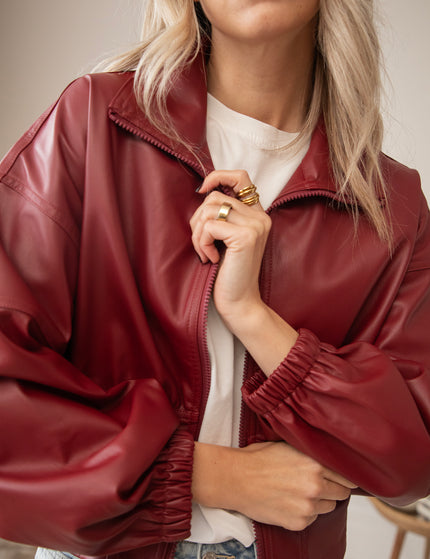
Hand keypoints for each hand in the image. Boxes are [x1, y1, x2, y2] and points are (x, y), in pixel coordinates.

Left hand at [190, 169, 270, 321]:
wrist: (240, 302)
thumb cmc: (228, 273)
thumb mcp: (225, 238)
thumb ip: (222, 215)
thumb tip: (202, 192)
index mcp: (257, 215)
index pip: (241, 176)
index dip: (217, 176)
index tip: (201, 190)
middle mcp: (260, 217)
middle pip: (215, 196)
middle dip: (198, 219)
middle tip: (200, 242)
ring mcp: (255, 225)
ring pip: (210, 209)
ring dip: (198, 233)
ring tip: (205, 252)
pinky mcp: (245, 237)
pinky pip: (210, 226)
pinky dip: (202, 243)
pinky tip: (211, 259)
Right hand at [192, 441, 355, 530]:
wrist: (237, 479)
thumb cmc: (259, 459)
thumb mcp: (289, 446)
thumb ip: (312, 454)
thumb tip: (331, 458)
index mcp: (315, 465)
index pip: (347, 477)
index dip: (344, 476)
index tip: (341, 477)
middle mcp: (315, 487)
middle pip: (342, 494)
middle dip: (333, 488)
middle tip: (319, 483)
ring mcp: (307, 507)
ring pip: (329, 507)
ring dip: (320, 501)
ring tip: (300, 491)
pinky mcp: (298, 523)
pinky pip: (312, 518)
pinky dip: (305, 512)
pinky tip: (290, 501)